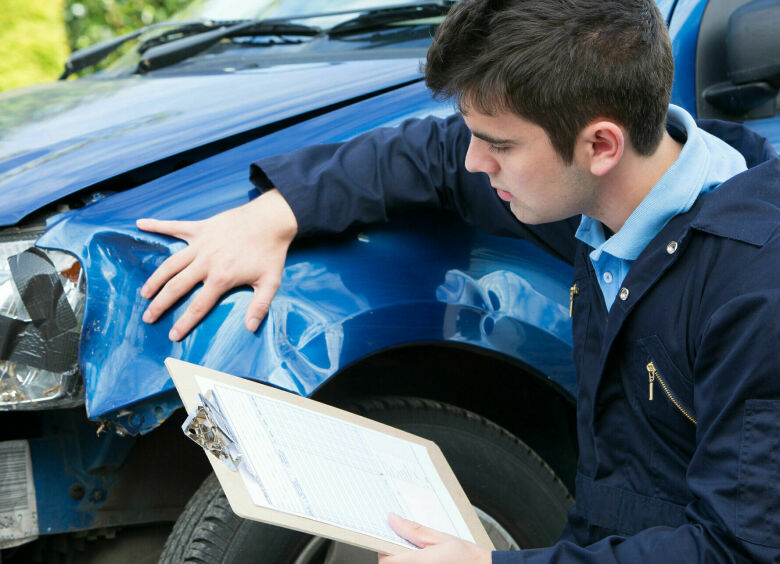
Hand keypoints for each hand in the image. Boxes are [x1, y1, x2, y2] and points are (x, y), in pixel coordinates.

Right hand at [137, 189, 297, 340]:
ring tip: (145, 293)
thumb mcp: (270, 282)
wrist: (271, 220)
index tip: (172, 335)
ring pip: (171, 263)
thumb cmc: (271, 252)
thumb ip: (259, 306)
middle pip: (177, 287)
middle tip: (147, 317)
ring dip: (156, 278)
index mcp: (221, 278)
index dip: (184, 322)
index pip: (198, 306)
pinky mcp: (201, 228)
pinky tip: (140, 224)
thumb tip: (250, 328)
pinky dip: (157, 225)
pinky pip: (174, 226)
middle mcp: (206, 262)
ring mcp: (201, 244)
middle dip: (160, 304)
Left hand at [378, 513, 490, 563]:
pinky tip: (426, 560)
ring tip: (421, 555)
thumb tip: (394, 520)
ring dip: (403, 561)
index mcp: (419, 563)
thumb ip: (414, 531)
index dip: (383, 550)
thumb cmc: (467, 558)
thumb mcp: (440, 538)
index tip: (388, 541)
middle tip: (407, 546)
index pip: (385, 560)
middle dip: (394, 556)